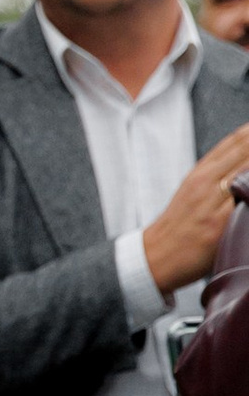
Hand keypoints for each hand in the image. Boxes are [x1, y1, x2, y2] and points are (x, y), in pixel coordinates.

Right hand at [141, 125, 248, 296]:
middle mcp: (206, 181)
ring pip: (246, 174)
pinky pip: (244, 201)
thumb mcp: (193, 190)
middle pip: (245, 151)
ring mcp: (212, 202)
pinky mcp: (217, 225)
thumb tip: (246, 159)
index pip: (238, 139)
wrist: (156, 256)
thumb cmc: (180, 224)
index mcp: (202, 171)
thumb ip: (219, 173)